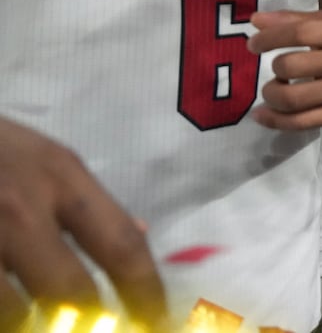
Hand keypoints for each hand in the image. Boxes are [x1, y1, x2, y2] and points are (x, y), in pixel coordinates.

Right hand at [0, 116, 166, 327]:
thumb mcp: (42, 156)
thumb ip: (83, 201)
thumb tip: (138, 233)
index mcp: (60, 176)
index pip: (121, 244)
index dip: (145, 291)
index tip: (156, 320)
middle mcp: (22, 209)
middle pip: (71, 291)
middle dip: (91, 325)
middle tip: (101, 331)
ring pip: (15, 314)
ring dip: (30, 324)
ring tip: (43, 321)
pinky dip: (5, 316)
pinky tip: (10, 313)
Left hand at [247, 11, 321, 129]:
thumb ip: (294, 20)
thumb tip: (255, 21)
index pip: (301, 33)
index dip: (270, 38)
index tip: (253, 45)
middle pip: (293, 66)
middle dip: (274, 68)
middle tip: (275, 69)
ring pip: (294, 98)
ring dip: (271, 93)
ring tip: (274, 88)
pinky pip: (302, 122)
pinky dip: (274, 120)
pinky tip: (261, 114)